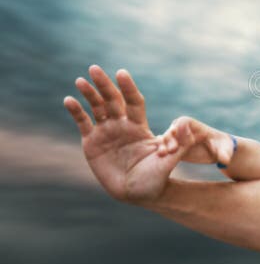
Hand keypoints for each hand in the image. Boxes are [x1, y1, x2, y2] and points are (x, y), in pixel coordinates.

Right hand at [64, 65, 178, 202]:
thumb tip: (187, 124)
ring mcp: (106, 132)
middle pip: (112, 100)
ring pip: (96, 108)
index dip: (128, 88)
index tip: (122, 73)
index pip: (133, 101)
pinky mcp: (92, 143)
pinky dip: (76, 111)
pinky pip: (83, 123)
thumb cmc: (156, 179)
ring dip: (89, 93)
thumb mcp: (168, 161)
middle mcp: (122, 125)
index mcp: (139, 126)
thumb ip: (178, 143)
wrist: (137, 195)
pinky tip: (69, 100)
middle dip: (104, 84)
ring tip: (81, 80)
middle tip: (95, 68)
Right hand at [157, 116, 235, 166]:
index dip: (183, 130)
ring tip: (163, 155)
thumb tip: (224, 161)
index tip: (188, 141)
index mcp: (193, 124)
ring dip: (163, 146)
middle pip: (171, 130)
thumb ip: (223, 155)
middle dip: (170, 139)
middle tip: (173, 150)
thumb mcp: (224, 150)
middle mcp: (181, 130)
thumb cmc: (222, 147)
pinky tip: (159, 159)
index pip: (183, 122)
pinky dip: (160, 152)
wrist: (217, 153)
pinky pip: (163, 149)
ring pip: (165, 140)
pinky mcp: (173, 150)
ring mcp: (176, 139)